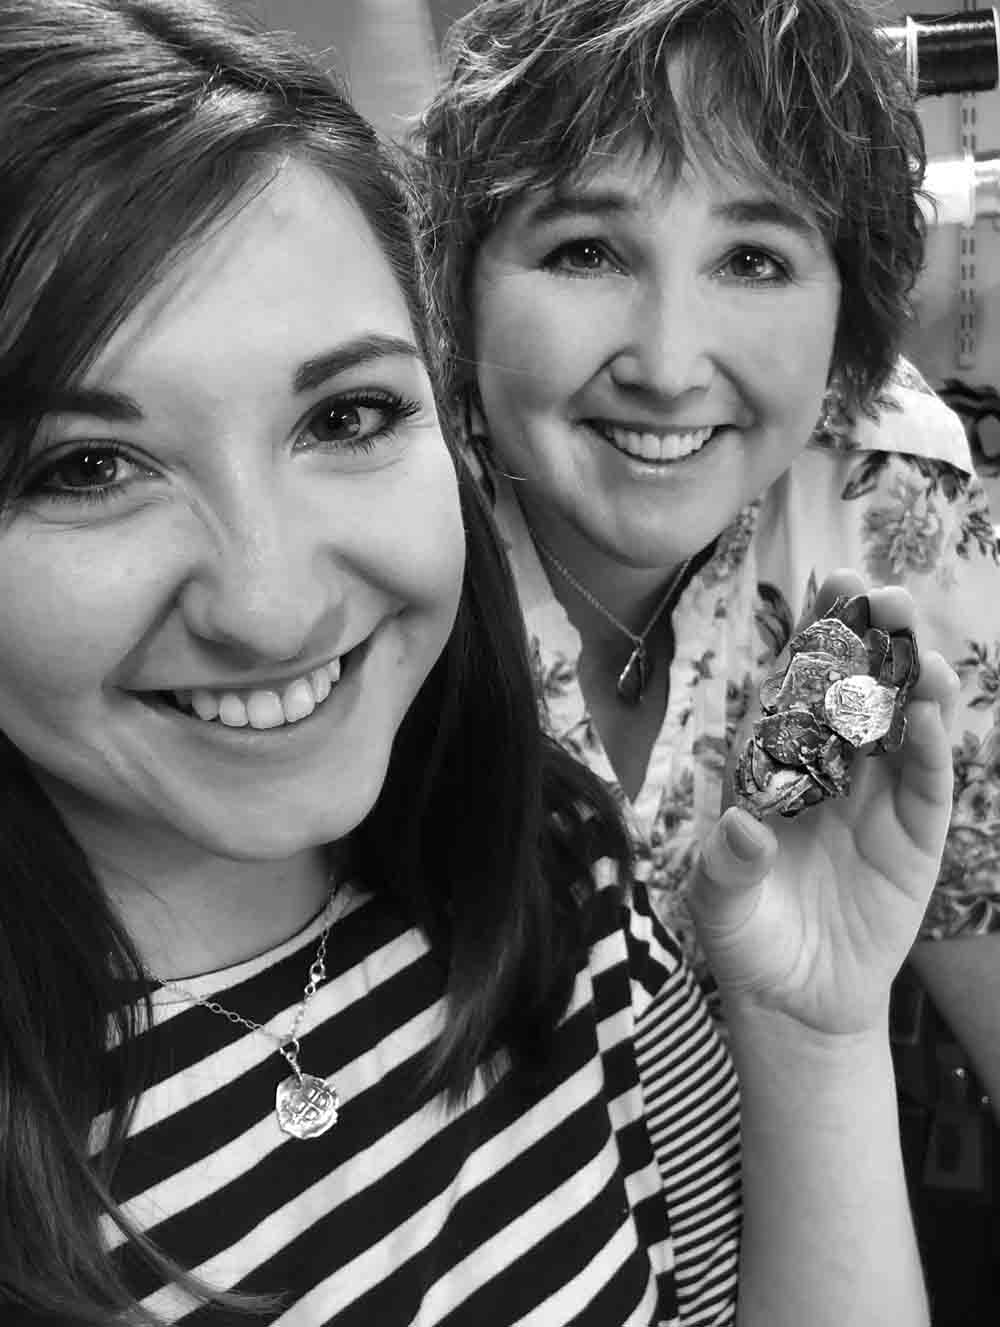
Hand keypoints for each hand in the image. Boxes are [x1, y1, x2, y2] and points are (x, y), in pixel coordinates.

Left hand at [689, 571, 959, 1037]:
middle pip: (859, 690)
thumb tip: (738, 827)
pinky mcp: (915, 837)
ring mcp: (879, 799)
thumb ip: (726, 868)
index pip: (800, 685)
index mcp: (782, 763)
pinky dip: (932, 749)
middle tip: (884, 595)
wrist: (796, 999)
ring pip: (903, 725)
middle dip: (874, 640)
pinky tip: (932, 713)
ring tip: (921, 651)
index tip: (830, 580)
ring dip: (915, 684)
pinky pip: (927, 784)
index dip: (817, 633)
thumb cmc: (748, 935)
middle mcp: (834, 768)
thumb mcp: (719, 905)